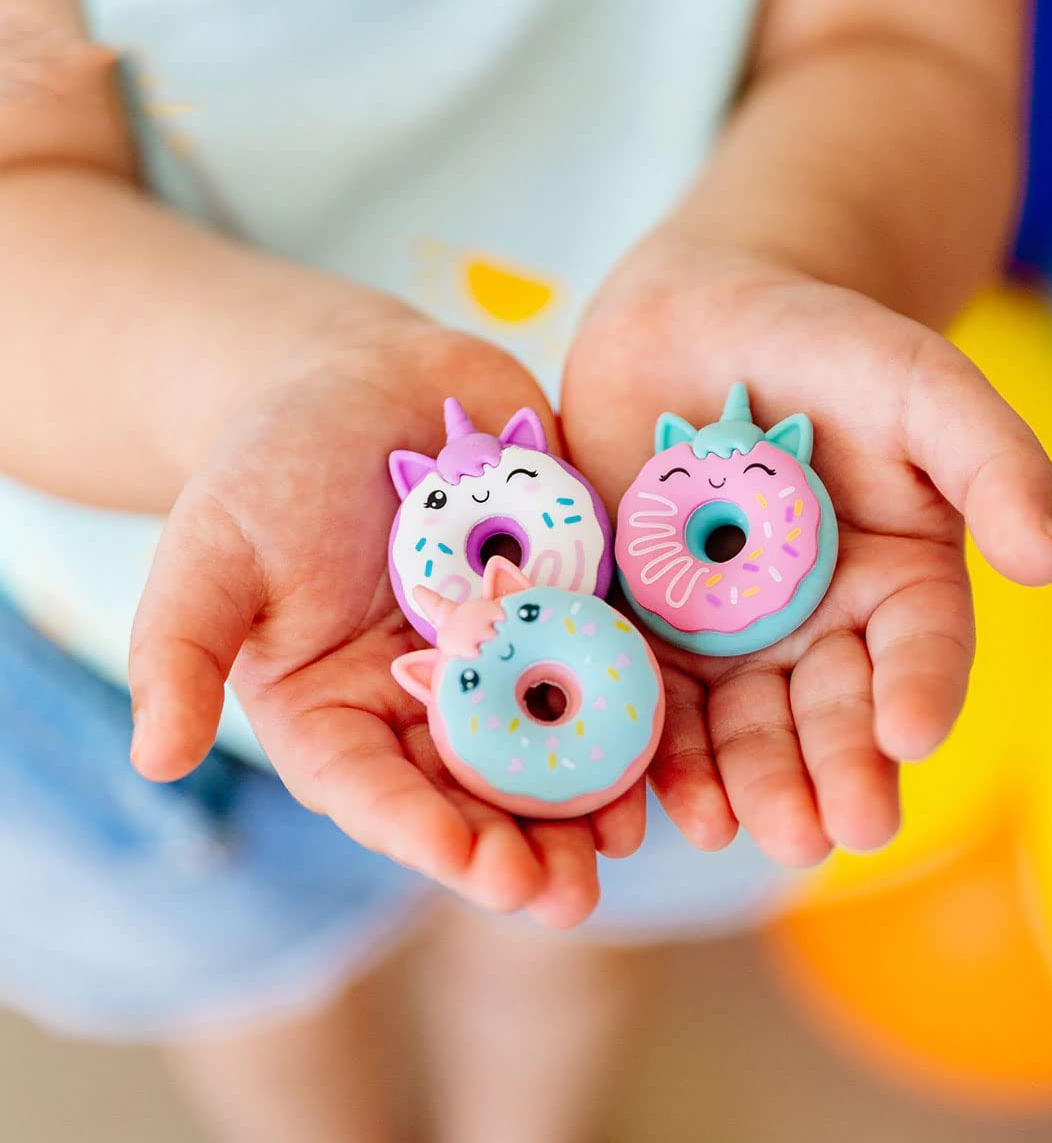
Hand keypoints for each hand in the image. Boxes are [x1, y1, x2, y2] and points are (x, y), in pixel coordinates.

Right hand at [128, 315, 643, 927]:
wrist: (365, 385)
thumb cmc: (272, 463)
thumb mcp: (215, 548)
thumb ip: (183, 648)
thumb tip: (155, 759)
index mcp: (339, 712)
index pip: (373, 791)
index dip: (419, 832)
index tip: (472, 864)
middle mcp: (427, 704)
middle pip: (473, 793)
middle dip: (521, 847)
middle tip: (565, 895)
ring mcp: (506, 658)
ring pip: (550, 746)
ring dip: (589, 797)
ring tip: (625, 840)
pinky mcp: (567, 607)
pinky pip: (606, 664)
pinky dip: (636, 706)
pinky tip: (669, 742)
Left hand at [561, 238, 1051, 864]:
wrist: (695, 318)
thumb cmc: (821, 343)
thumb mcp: (918, 383)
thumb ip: (990, 457)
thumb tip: (1046, 559)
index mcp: (895, 584)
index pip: (919, 653)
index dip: (918, 694)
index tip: (907, 736)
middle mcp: (814, 627)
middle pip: (825, 712)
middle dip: (823, 772)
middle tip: (821, 831)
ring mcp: (724, 635)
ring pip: (736, 725)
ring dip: (739, 783)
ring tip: (737, 829)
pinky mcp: (643, 625)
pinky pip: (649, 695)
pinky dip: (652, 749)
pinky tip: (656, 796)